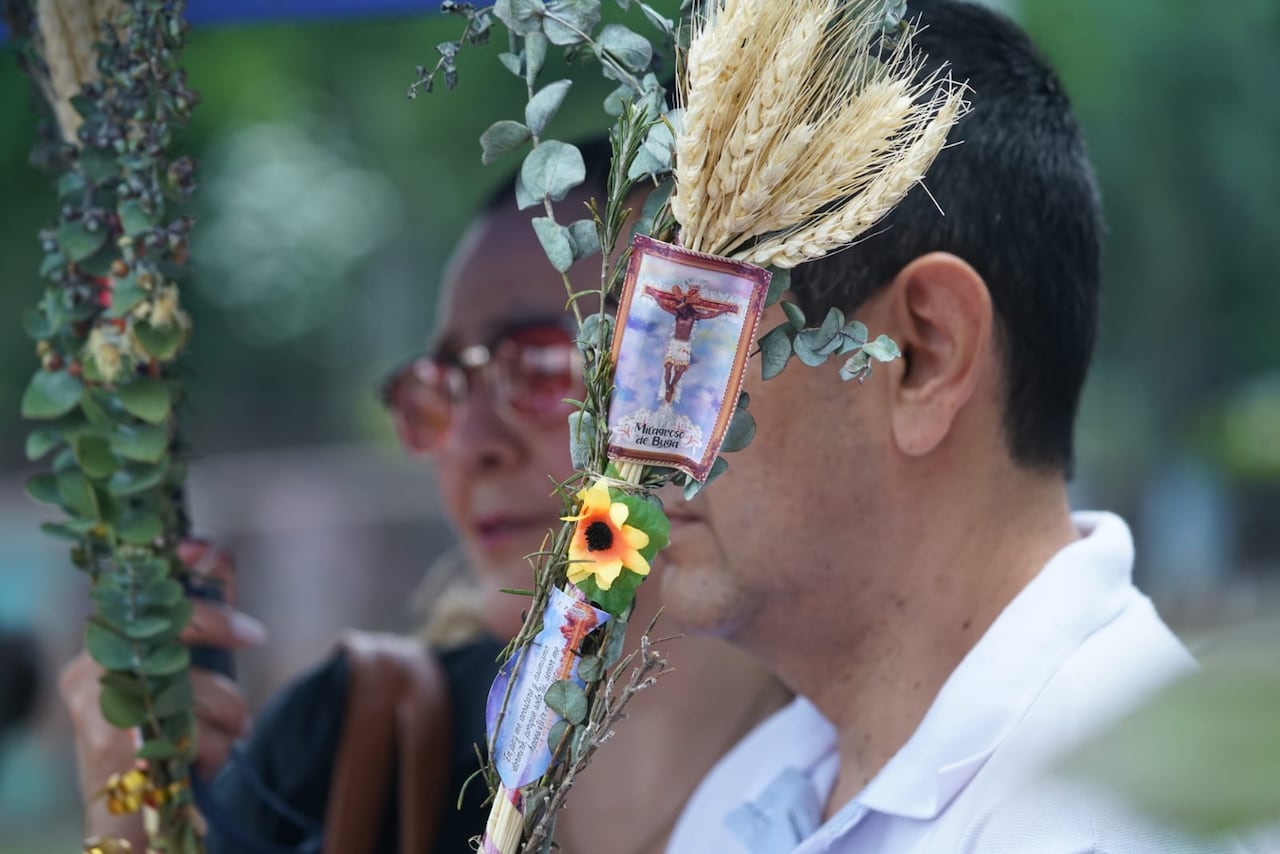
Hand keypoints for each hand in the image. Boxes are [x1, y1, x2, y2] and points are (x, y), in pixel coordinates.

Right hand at [59, 539, 266, 839]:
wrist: (132, 820)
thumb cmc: (163, 740)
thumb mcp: (186, 674)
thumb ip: (200, 623)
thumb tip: (215, 555)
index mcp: (104, 645)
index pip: (141, 590)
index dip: (179, 566)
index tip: (208, 546)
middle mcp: (89, 669)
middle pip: (161, 623)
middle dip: (216, 623)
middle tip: (254, 635)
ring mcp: (95, 705)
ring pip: (184, 681)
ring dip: (226, 711)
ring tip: (230, 732)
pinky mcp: (112, 743)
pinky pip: (186, 729)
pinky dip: (211, 747)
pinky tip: (206, 761)